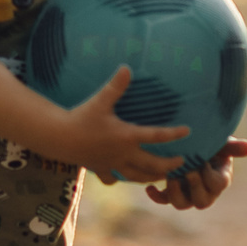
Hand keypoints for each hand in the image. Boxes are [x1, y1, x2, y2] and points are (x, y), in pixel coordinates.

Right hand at [55, 66, 190, 183]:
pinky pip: (112, 178)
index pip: (156, 136)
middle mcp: (123, 154)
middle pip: (152, 164)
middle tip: (181, 163)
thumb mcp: (100, 100)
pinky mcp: (99, 168)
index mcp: (127, 136)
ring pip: (136, 176)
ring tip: (160, 177)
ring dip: (150, 177)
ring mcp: (111, 164)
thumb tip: (127, 67)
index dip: (174, 134)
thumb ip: (116, 86)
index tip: (187, 131)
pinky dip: (118, 178)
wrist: (59, 138)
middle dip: (168, 166)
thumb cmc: (81, 118)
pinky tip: (120, 177)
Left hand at [146, 139, 246, 210]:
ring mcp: (187, 193)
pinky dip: (157, 196)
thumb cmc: (210, 141)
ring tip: (171, 177)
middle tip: (187, 171)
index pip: (218, 185)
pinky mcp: (170, 192)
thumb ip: (233, 146)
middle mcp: (205, 191)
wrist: (191, 141)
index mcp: (220, 179)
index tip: (203, 162)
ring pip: (182, 205)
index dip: (210, 177)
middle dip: (194, 187)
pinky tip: (150, 187)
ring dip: (176, 193)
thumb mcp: (221, 142)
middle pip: (202, 202)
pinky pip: (163, 200)